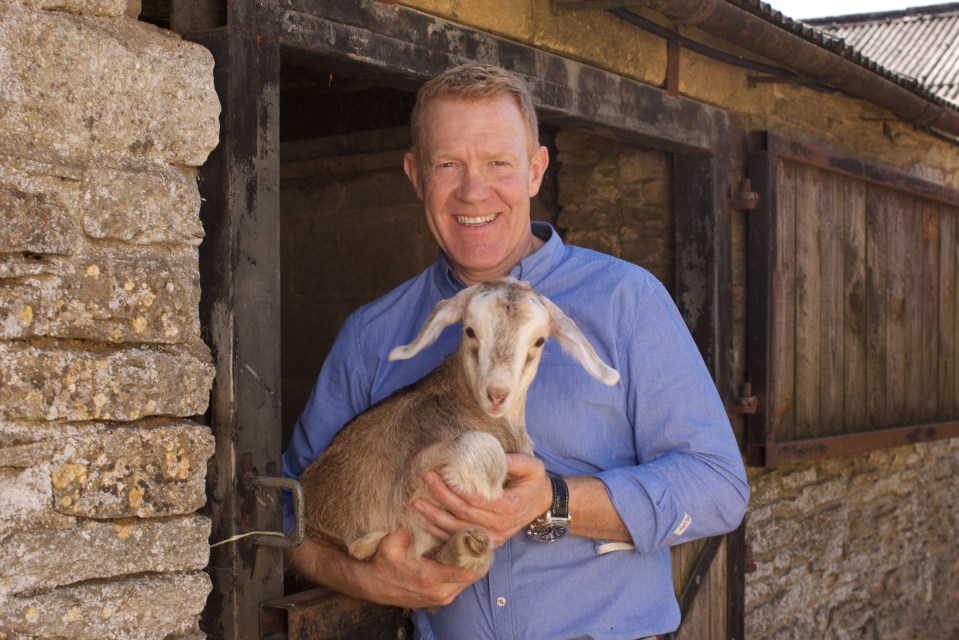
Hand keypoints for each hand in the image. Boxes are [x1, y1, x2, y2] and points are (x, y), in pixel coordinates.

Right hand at [286, 529, 480, 609]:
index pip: (466, 569)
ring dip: (471, 565)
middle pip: (472, 575)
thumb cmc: (382, 564)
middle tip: (479, 537)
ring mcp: (441, 599)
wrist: (372, 585)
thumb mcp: (390, 544)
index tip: (479, 537)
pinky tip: (461, 556)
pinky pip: (460, 585)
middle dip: (477, 557)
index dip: (476, 553)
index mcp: (431, 579)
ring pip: (468, 581)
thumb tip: (421, 511)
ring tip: (473, 545)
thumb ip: (407, 530)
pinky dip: (463, 572)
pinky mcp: (440, 600)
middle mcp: (440, 593)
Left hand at [412, 453, 553, 547]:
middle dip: (440, 496)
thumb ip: (514, 461)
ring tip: (416, 504)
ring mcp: (491, 538)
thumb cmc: (534, 483)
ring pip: (457, 530)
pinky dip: (440, 533)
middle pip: (462, 512)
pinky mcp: (485, 544)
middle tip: (425, 478)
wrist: (541, 507)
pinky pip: (459, 540)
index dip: (454, 487)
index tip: (438, 471)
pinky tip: (425, 522)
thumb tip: (493, 455)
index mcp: (508, 507)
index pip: (475, 498)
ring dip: (434, 518)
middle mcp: (499, 526)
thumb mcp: (532, 468)